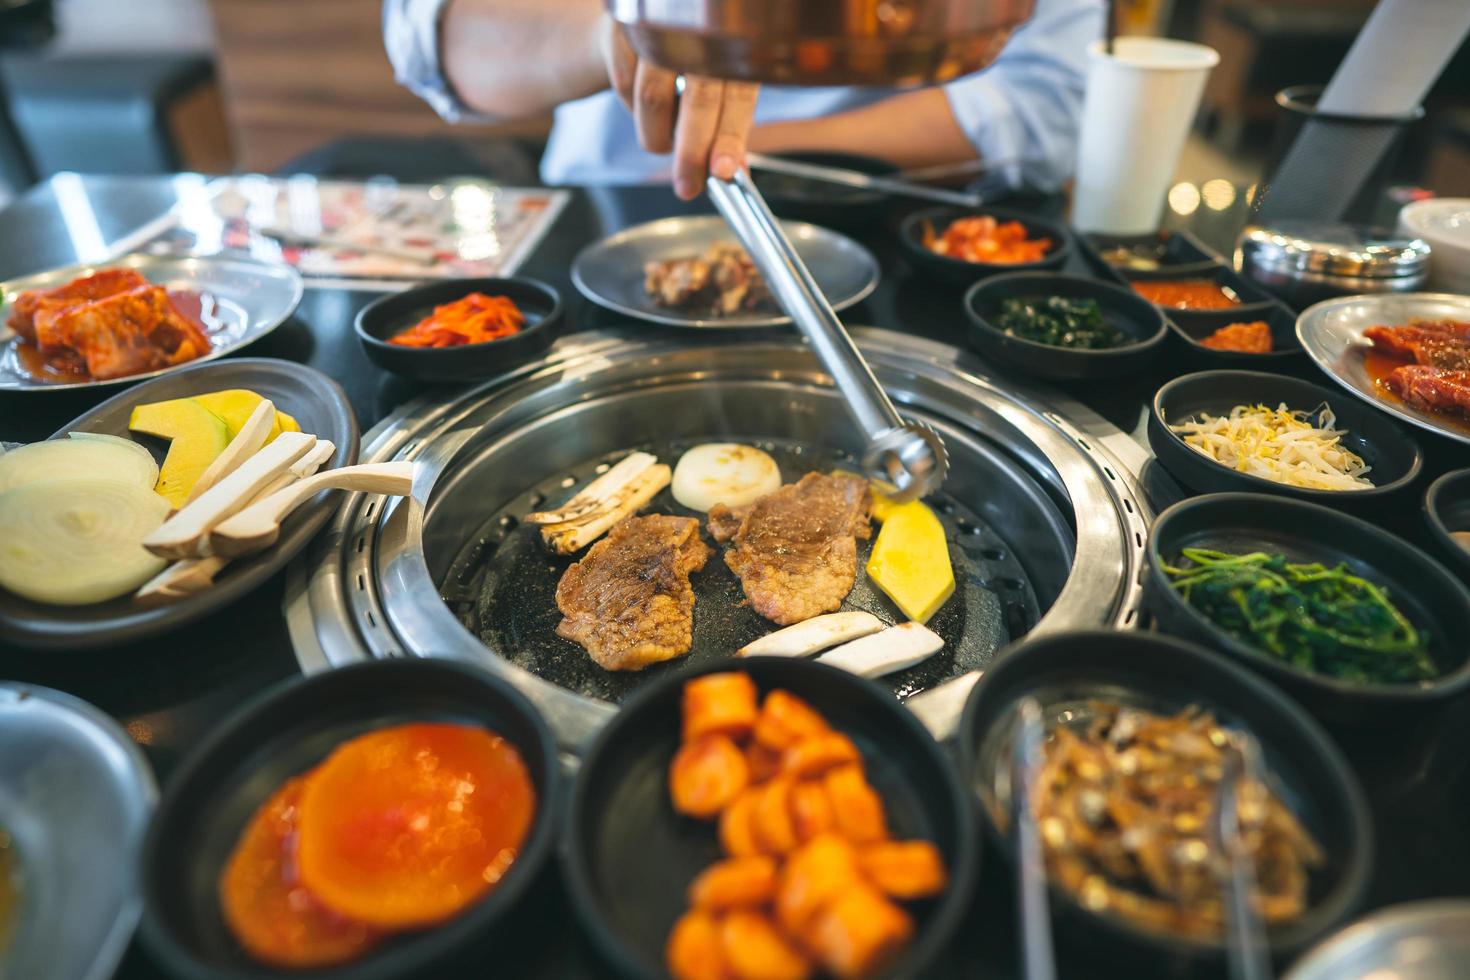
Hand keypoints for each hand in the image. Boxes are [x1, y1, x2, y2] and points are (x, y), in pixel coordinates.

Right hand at [601, 18, 759, 199]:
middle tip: (687, 187)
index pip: (739, 96)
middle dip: (691, 153)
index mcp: (737, 43)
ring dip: (657, 135)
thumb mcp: (720, 82)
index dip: (730, 137)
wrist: (645, 17)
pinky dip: (632, 107)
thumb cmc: (691, 56)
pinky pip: (624, 84)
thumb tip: (733, 172)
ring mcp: (662, 24)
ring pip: (652, 98)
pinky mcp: (625, 23)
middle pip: (698, 99)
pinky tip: (644, 106)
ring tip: (663, 141)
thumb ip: (727, 125)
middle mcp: (703, 28)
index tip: (721, 171)